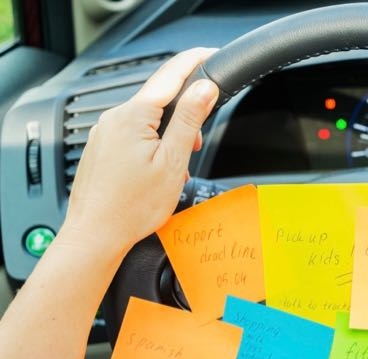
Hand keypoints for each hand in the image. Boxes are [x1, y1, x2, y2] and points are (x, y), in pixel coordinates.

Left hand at [63, 47, 219, 252]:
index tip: (210, 54)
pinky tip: (157, 172)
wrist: (96, 234)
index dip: (194, 62)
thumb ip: (189, 120)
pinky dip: (152, 146)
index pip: (171, 75)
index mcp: (133, 116)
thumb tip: (204, 88)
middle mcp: (114, 118)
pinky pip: (133, 135)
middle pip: (159, 100)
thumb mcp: (173, 161)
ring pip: (147, 120)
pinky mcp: (101, 148)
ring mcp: (104, 133)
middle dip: (184, 116)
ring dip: (169, 136)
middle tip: (197, 143)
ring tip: (176, 167)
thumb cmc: (131, 207)